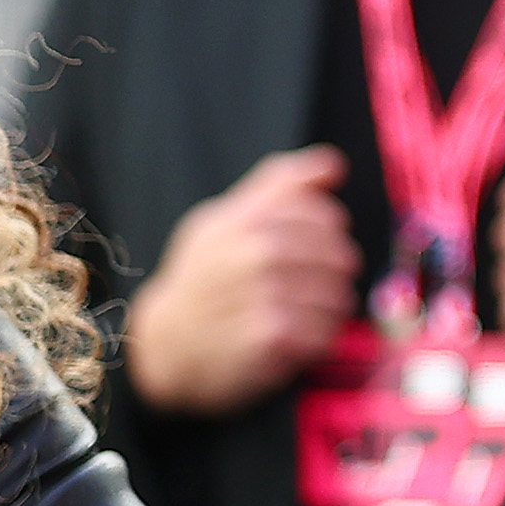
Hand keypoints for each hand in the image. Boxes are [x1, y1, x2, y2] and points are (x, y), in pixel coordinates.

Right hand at [123, 148, 357, 416]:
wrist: (166, 341)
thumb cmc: (205, 275)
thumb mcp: (227, 219)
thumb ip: (279, 186)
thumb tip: (334, 164)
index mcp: (247, 219)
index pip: (324, 215)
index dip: (330, 233)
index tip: (317, 247)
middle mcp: (254, 252)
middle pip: (338, 256)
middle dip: (336, 273)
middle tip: (321, 285)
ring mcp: (262, 294)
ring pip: (336, 296)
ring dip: (332, 308)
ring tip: (311, 312)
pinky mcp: (269, 336)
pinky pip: (323, 332)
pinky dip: (319, 338)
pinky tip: (301, 337)